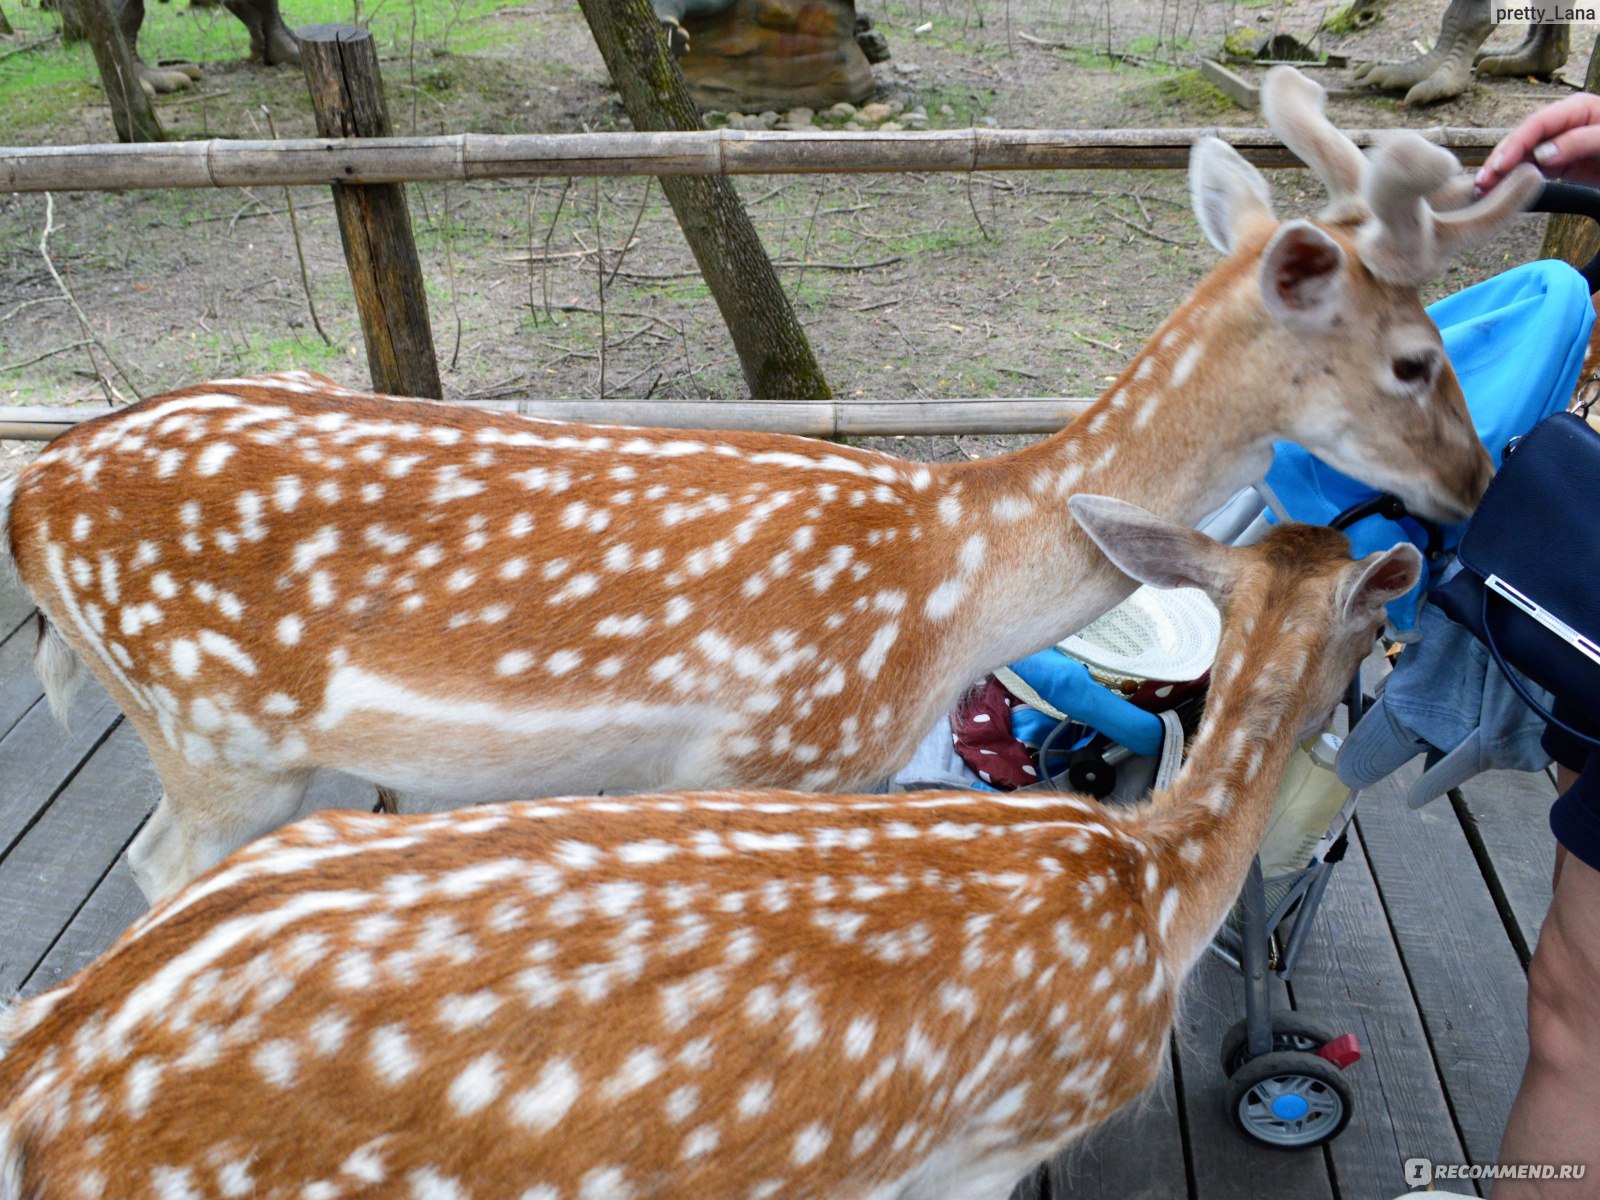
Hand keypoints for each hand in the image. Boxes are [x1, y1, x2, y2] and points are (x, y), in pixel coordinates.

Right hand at [1476, 92, 1599, 192]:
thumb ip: (1579, 141)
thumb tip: (1541, 154)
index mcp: (1578, 109)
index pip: (1537, 124)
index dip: (1515, 144)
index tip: (1498, 167)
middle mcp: (1565, 124)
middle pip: (1525, 139)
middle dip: (1501, 160)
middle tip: (1482, 183)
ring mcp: (1561, 144)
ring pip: (1525, 156)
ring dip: (1503, 173)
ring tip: (1484, 189)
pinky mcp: (1562, 164)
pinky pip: (1533, 170)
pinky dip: (1516, 181)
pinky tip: (1500, 191)